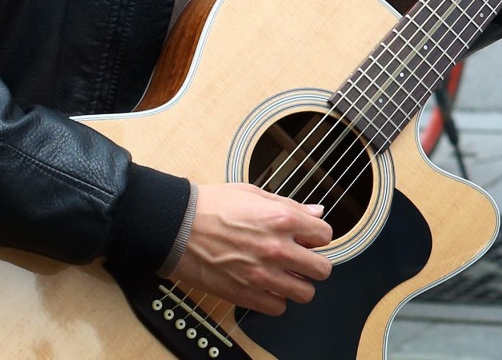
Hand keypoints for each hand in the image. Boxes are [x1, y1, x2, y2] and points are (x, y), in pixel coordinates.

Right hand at [170, 183, 332, 315]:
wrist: (176, 226)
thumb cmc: (210, 206)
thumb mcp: (254, 194)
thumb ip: (290, 205)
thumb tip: (316, 212)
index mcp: (282, 219)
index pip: (325, 236)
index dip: (317, 237)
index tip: (308, 239)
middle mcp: (277, 249)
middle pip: (322, 269)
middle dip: (314, 263)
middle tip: (301, 260)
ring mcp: (262, 274)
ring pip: (305, 293)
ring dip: (297, 284)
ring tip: (284, 276)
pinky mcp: (245, 294)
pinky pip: (278, 308)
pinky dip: (275, 300)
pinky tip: (266, 287)